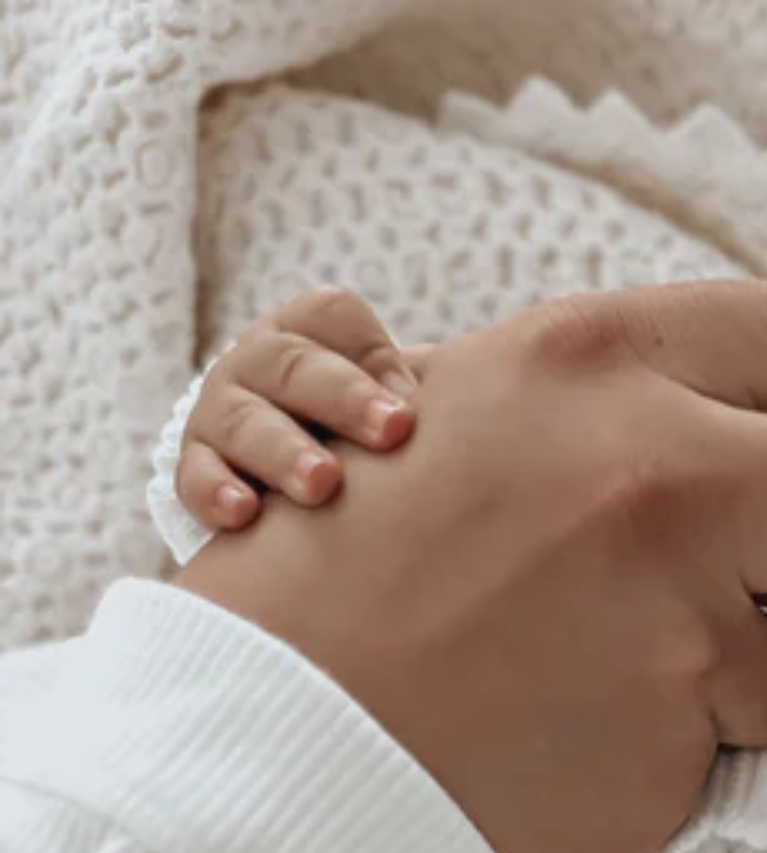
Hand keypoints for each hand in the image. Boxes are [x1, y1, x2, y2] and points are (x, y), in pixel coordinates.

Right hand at [175, 288, 420, 532]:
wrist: (289, 488)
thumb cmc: (360, 436)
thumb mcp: (387, 404)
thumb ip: (415, 395)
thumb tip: (460, 409)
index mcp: (308, 335)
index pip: (330, 317)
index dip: (371, 355)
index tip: (413, 410)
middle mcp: (257, 364)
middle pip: (291, 364)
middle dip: (343, 398)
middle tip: (392, 434)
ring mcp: (220, 413)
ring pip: (244, 422)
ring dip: (285, 451)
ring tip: (323, 484)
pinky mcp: (197, 468)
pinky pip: (197, 476)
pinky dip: (217, 492)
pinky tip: (243, 513)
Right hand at [177, 280, 766, 852]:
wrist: (273, 733)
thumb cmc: (372, 567)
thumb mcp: (491, 416)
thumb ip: (649, 417)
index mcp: (601, 369)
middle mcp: (657, 482)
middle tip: (727, 578)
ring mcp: (673, 627)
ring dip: (713, 680)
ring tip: (570, 676)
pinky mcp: (675, 754)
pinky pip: (728, 754)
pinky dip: (668, 759)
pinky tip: (569, 741)